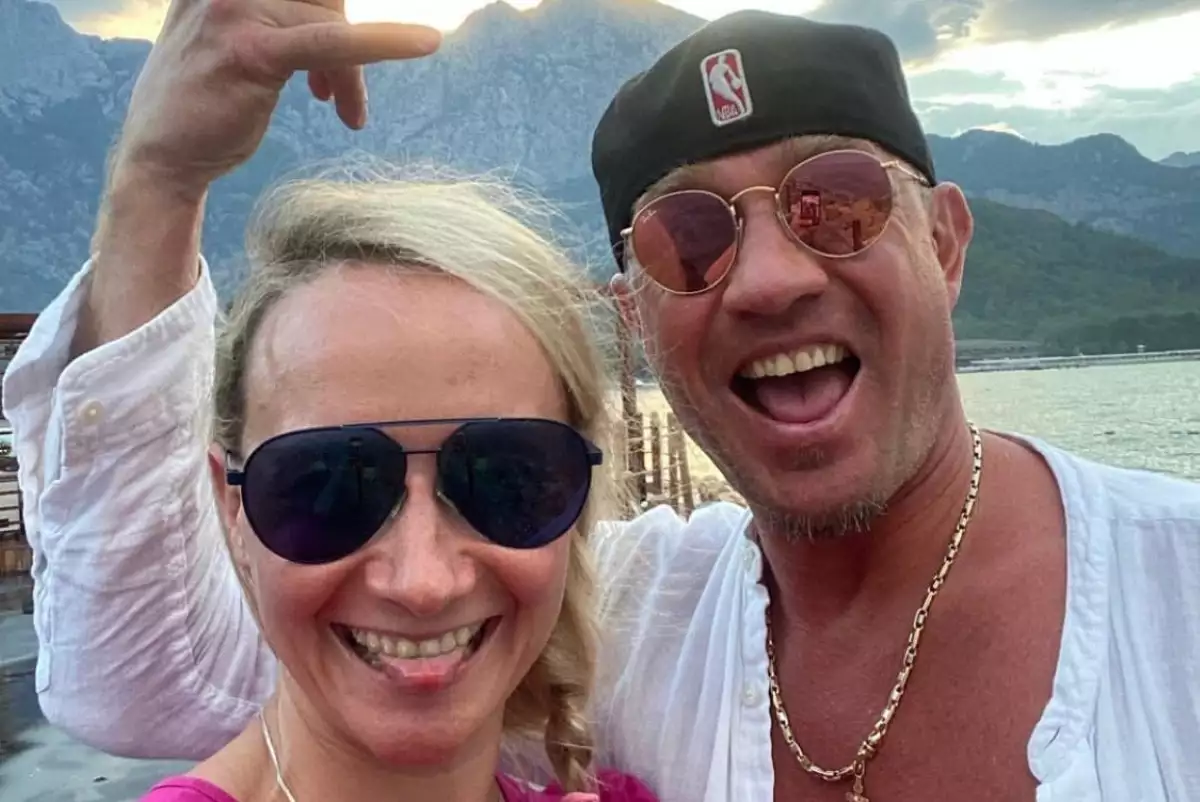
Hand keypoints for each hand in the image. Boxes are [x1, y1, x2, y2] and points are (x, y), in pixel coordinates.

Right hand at [113, 0, 441, 197]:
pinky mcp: (253, 52)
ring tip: (343, 110)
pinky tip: (425, 42)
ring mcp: (234, 9)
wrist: (162, 154)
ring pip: (334, 24)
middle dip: (347, 37)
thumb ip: (278, 10)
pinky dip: (383, 42)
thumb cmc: (209, 96)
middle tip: (335, 87)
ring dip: (351, 74)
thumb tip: (335, 8)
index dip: (332, 9)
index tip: (343, 53)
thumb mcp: (240, 33)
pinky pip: (332, 43)